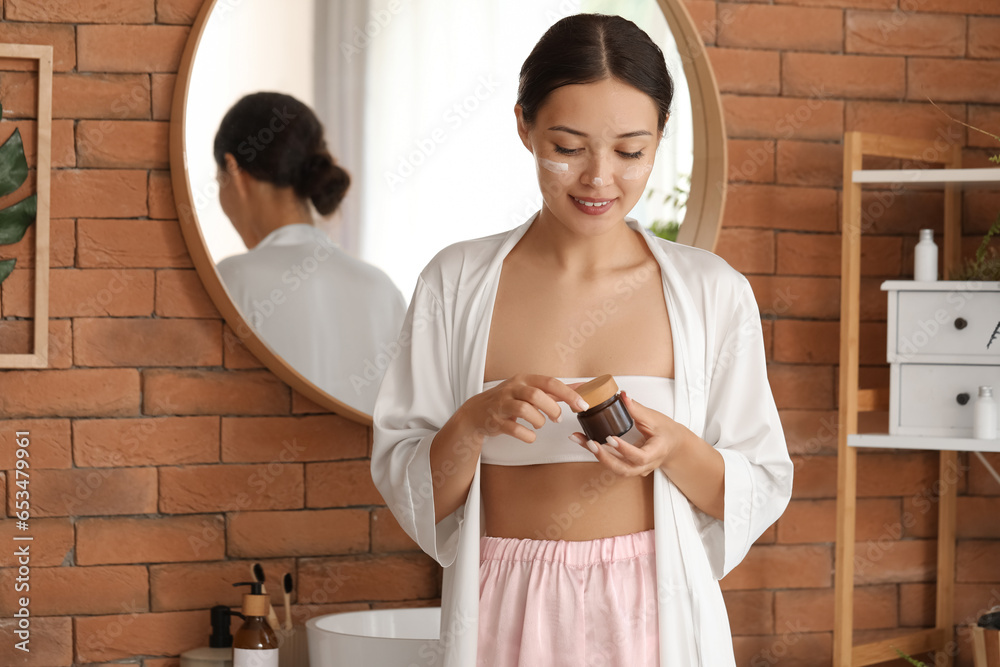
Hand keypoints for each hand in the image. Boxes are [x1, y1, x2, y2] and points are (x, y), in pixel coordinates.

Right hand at [457, 374, 589, 443]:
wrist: (477, 412)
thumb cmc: (508, 400)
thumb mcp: (531, 390)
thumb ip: (555, 390)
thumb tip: (581, 387)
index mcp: (525, 380)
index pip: (550, 382)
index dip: (568, 394)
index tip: (582, 405)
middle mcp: (513, 389)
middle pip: (536, 395)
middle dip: (552, 409)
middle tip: (556, 418)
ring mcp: (502, 404)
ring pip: (525, 410)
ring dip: (538, 421)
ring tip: (540, 425)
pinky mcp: (496, 420)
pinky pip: (514, 429)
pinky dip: (527, 435)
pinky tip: (529, 435)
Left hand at [570, 390, 686, 476]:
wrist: (673, 445)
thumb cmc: (667, 432)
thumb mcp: (655, 419)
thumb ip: (637, 409)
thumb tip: (623, 396)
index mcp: (656, 453)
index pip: (640, 457)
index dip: (624, 449)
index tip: (610, 438)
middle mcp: (645, 465)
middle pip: (623, 469)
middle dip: (604, 458)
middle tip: (590, 443)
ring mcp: (636, 468)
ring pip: (615, 468)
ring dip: (597, 455)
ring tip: (581, 440)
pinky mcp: (627, 465)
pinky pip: (612, 462)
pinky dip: (598, 453)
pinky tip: (584, 441)